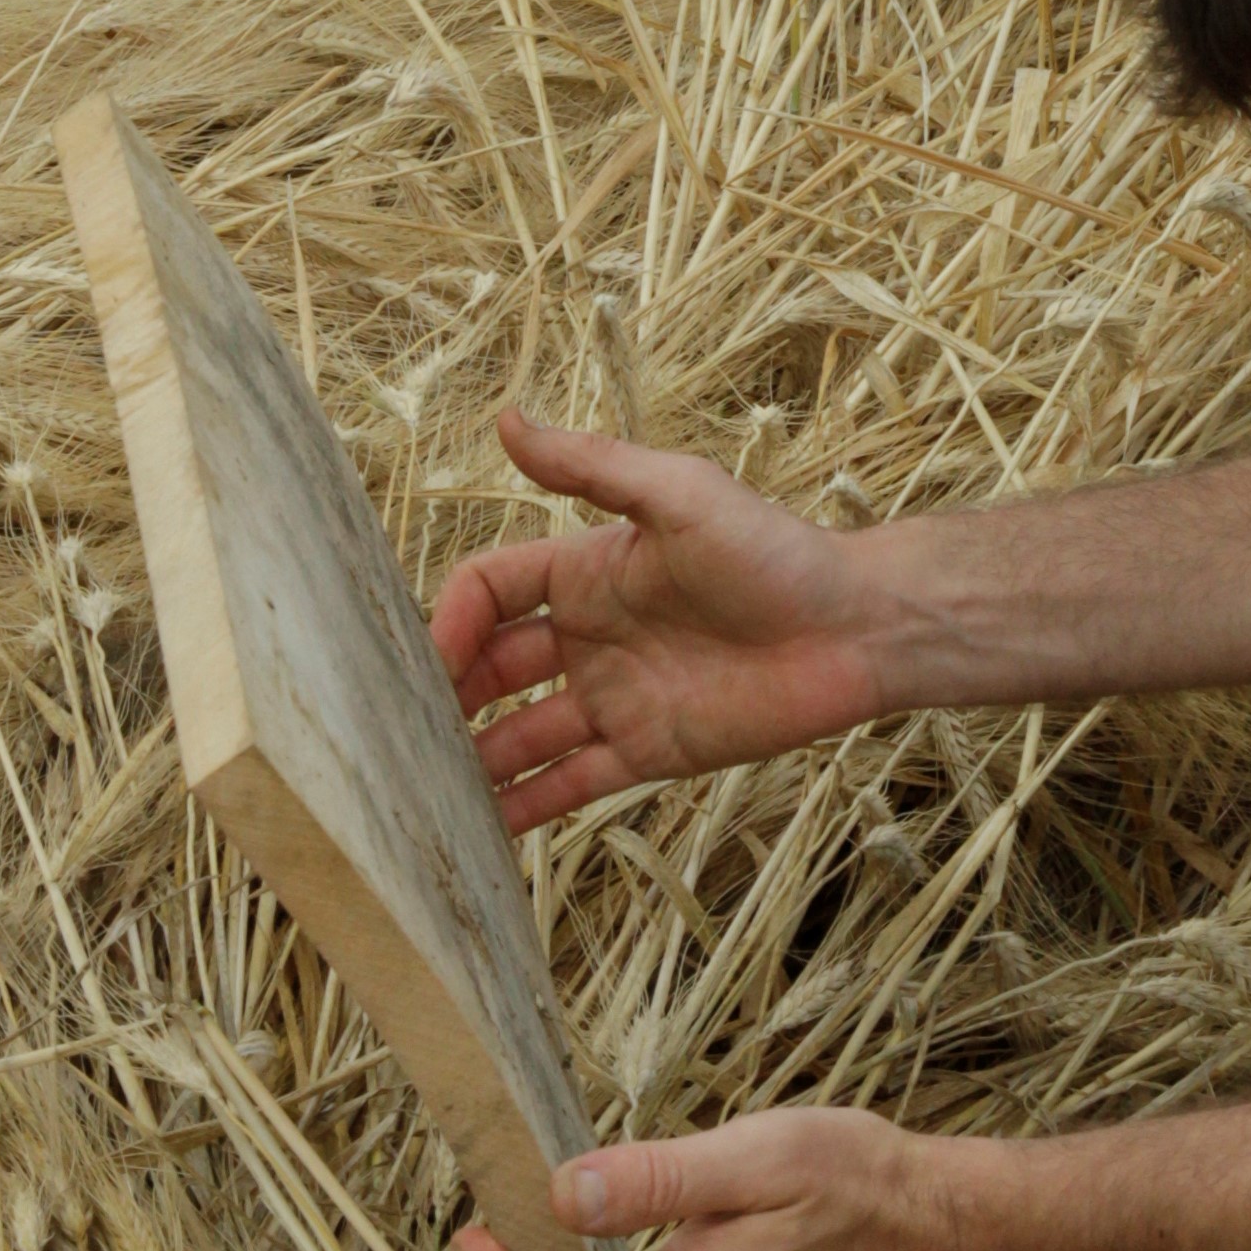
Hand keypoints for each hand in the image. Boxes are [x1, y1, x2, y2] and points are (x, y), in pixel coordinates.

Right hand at [430, 410, 895, 832]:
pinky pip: (573, 782)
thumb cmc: (775, 553)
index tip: (427, 661)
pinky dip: (528, 806)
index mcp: (587, 573)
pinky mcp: (650, 752)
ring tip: (422, 791)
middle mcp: (591, 637)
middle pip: (494, 668)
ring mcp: (617, 698)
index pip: (489, 591)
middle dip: (445, 696)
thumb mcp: (678, 496)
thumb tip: (506, 420)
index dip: (450, 620)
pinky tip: (481, 830)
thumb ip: (593, 467)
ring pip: (523, 734)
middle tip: (395, 730)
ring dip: (475, 759)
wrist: (855, 629)